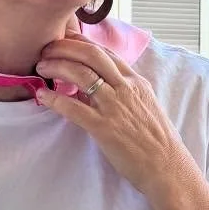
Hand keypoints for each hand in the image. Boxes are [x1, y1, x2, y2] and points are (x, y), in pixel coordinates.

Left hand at [32, 37, 189, 199]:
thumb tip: (95, 89)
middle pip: (90, 54)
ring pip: (80, 74)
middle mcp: (125, 88)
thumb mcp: (144, 106)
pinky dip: (54, 99)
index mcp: (136, 82)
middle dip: (64, 47)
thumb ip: (123, 93)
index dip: (80, 43)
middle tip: (46, 50)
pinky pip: (73, 108)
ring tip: (41, 68)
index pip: (105, 52)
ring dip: (56, 66)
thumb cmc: (157, 141)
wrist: (167, 167)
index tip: (64, 42)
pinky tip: (43, 96)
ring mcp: (114, 106)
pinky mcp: (103, 127)